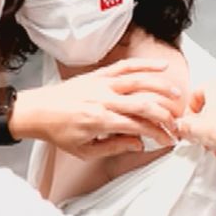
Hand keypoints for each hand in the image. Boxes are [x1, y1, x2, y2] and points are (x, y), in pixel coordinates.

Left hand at [12, 58, 185, 159]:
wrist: (37, 110)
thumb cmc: (58, 131)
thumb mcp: (85, 151)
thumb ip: (114, 147)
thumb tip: (139, 144)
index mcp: (100, 121)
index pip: (139, 126)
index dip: (158, 134)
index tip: (168, 139)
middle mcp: (103, 100)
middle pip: (144, 104)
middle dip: (165, 114)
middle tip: (177, 122)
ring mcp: (102, 84)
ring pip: (139, 82)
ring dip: (162, 88)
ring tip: (178, 95)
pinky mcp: (99, 74)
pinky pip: (125, 66)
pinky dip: (144, 65)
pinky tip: (161, 66)